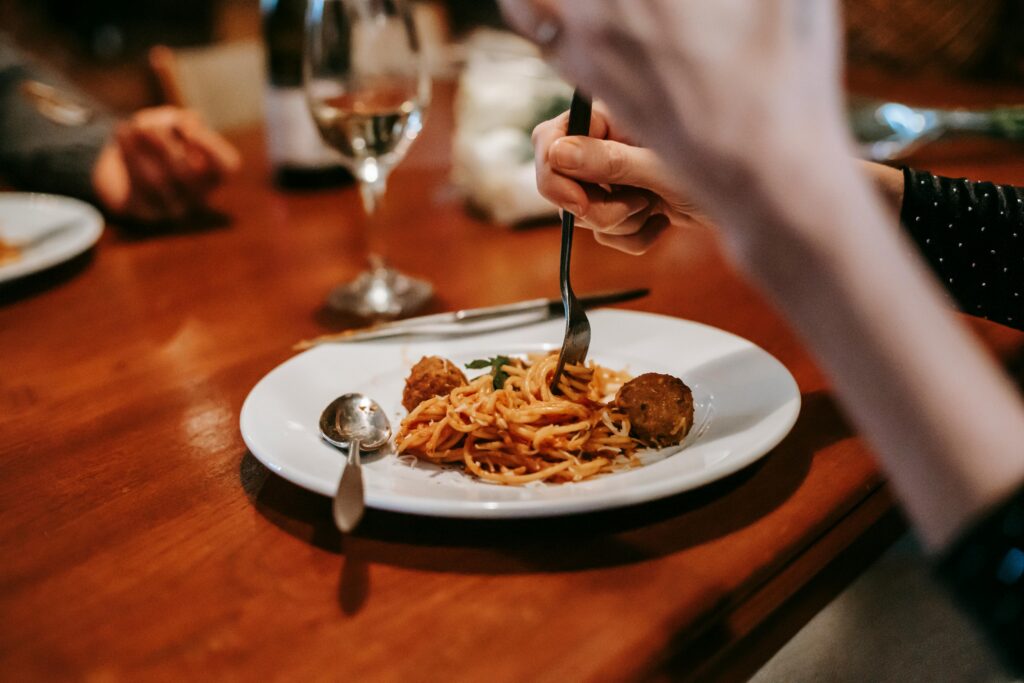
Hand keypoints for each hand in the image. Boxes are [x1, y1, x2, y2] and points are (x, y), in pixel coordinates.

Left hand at [91, 106, 240, 222]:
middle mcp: (198, 196)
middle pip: (188, 174)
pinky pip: (136, 187)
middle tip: (146, 127)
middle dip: (165, 146)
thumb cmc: (159, 139)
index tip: (189, 130)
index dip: (211, 148)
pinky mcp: (145, 211)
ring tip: (130, 127)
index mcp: (214, 174)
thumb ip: (180, 120)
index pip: (227, 167)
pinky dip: (128, 156)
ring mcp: (172, 207)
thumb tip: (186, 124)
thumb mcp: (172, 122)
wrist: (127, 164)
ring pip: (158, 181)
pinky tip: (121, 133)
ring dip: (141, 149)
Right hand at [502, 0, 853, 240]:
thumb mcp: (666, 165)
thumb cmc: (740, 164)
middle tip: (630, 209)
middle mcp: (617, 138)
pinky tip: (662, 224)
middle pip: (564, 178)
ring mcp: (626, 172)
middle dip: (591, 204)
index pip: (554, 135)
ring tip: (656, 210)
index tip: (577, 201)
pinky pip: (609, 232)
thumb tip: (558, 155)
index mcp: (619, 109)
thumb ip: (607, 160)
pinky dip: (632, 237)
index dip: (556, 171)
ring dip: (617, 222)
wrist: (776, 202)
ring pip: (585, 211)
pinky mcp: (638, 201)